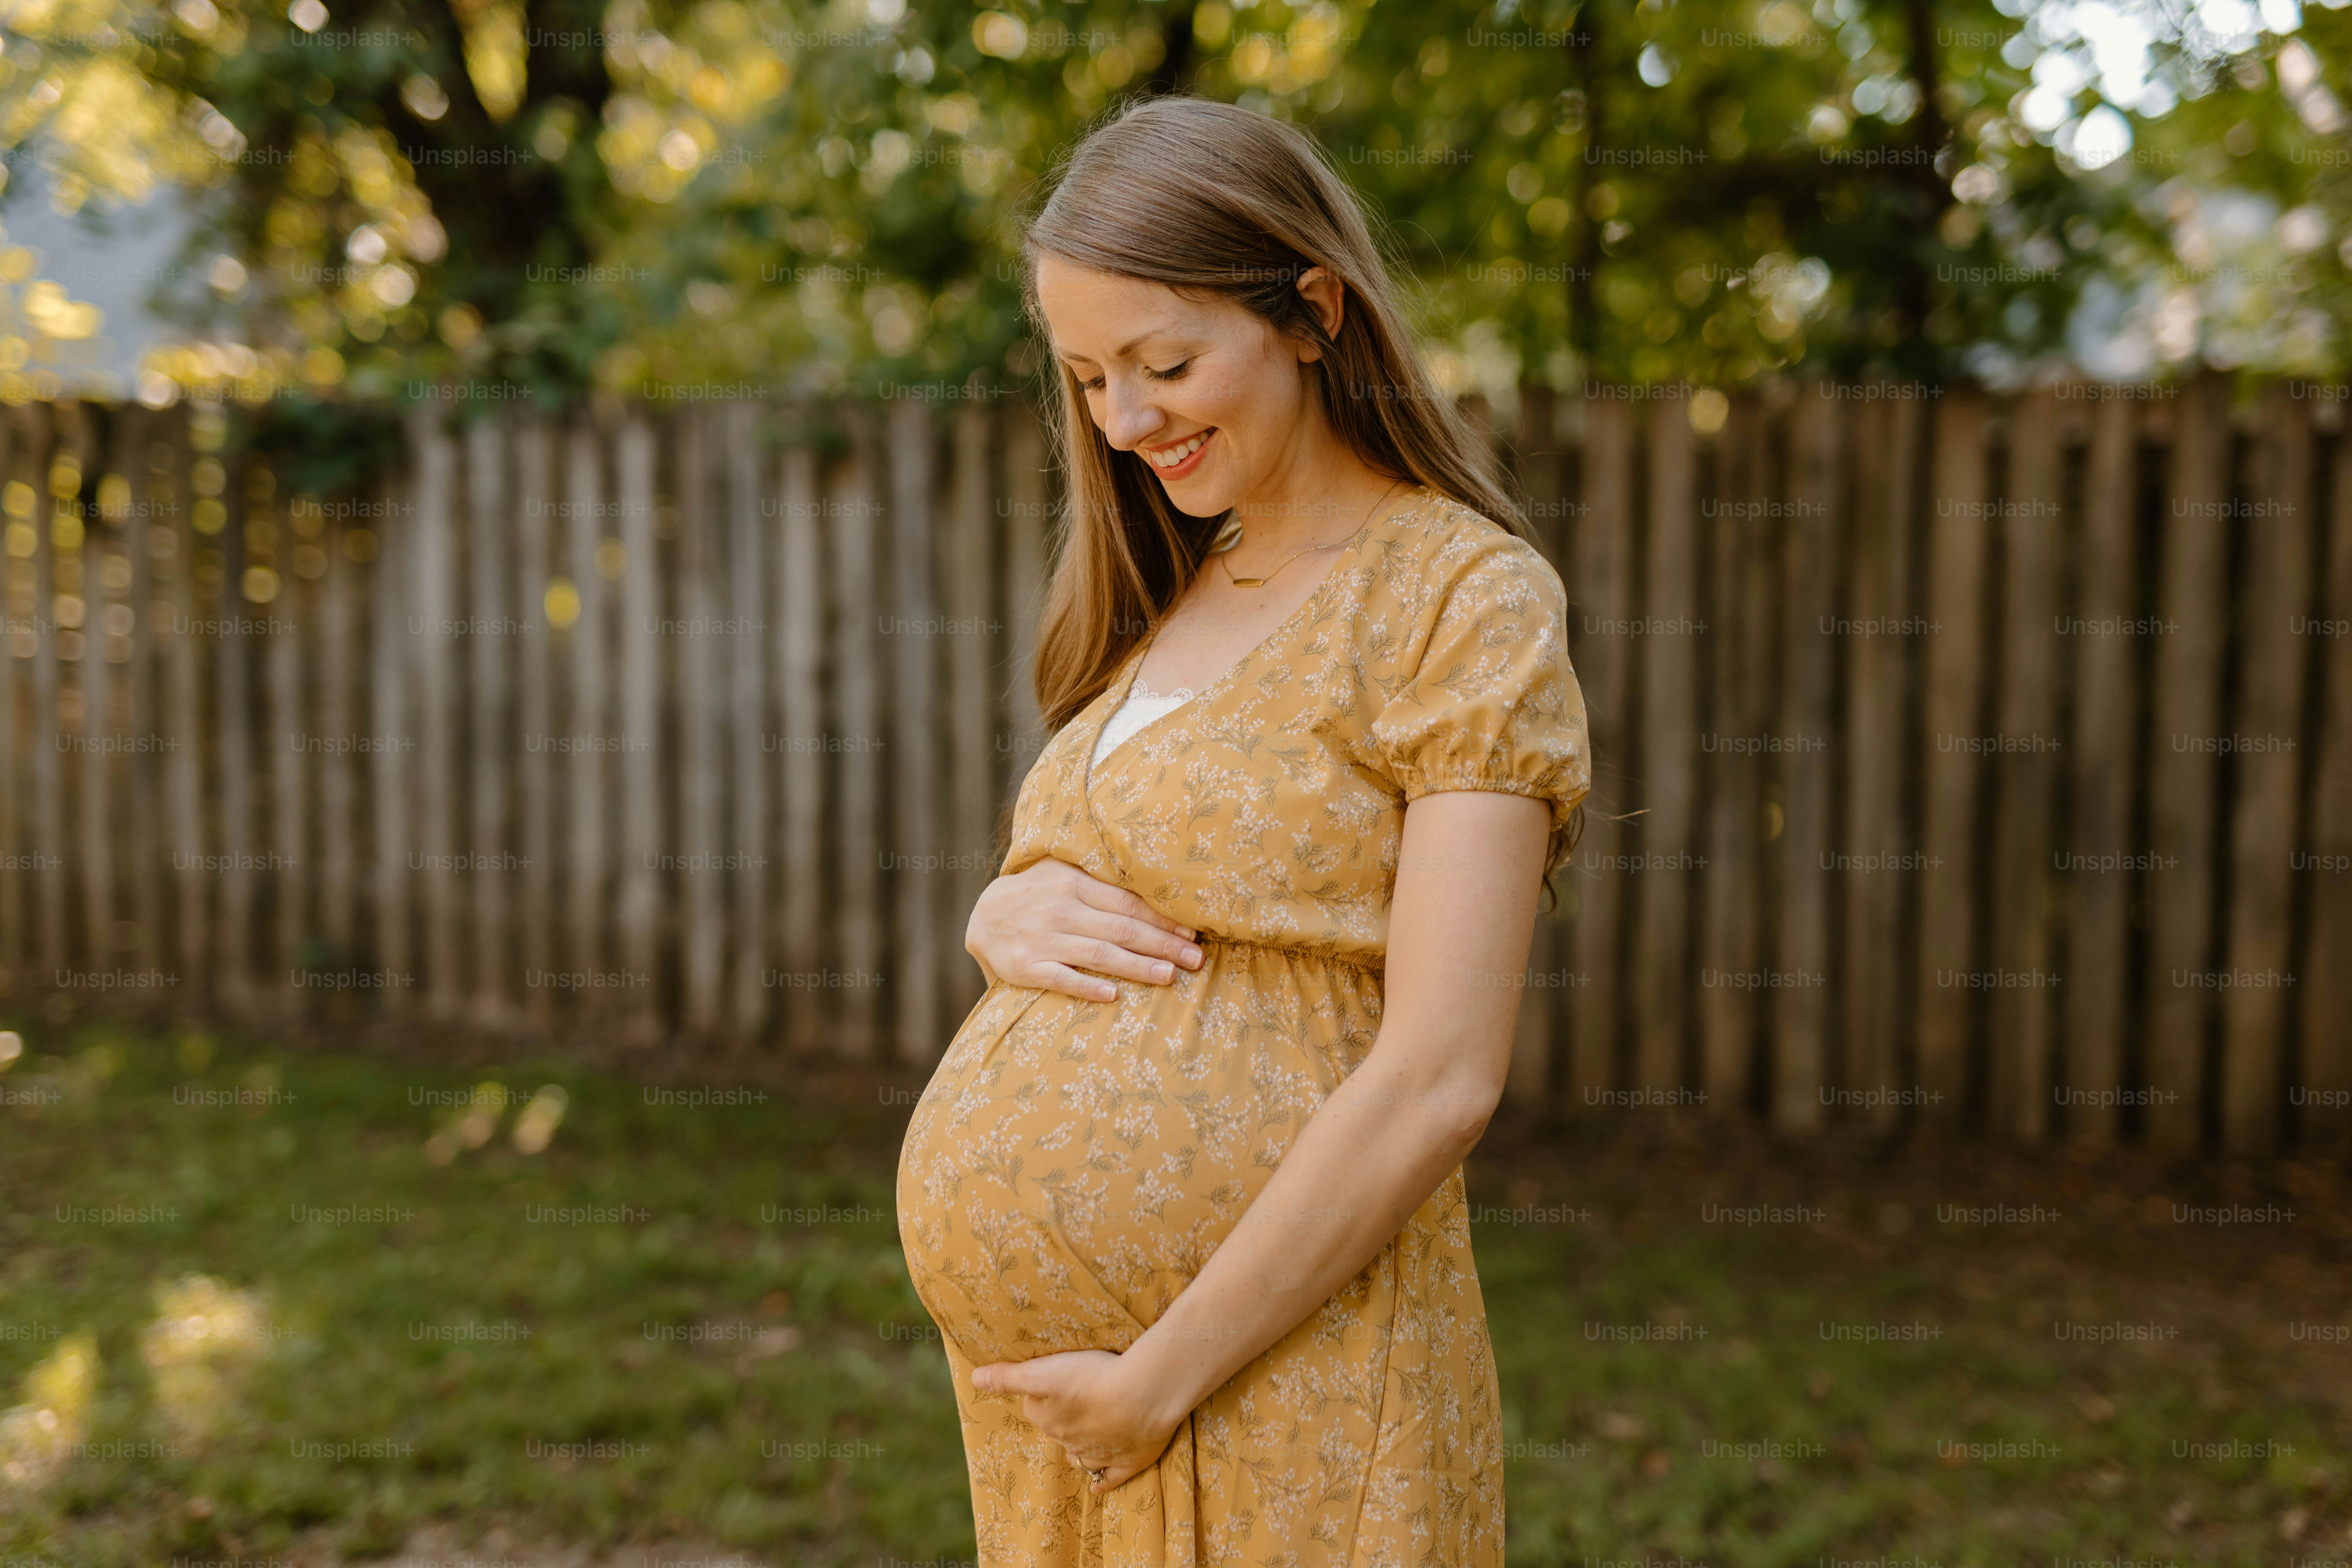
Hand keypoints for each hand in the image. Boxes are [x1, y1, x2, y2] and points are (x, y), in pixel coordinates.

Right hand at [965, 858, 1202, 1002]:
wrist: (983, 917)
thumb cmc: (1038, 894)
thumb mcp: (1064, 873)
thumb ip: (1101, 879)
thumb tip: (1155, 886)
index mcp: (1074, 883)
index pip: (1128, 902)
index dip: (1162, 918)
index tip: (1192, 932)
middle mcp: (1061, 909)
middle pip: (1121, 928)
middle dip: (1162, 945)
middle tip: (1196, 959)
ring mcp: (1043, 939)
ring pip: (1099, 954)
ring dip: (1137, 966)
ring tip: (1169, 976)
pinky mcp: (1027, 967)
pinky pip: (1061, 978)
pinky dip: (1087, 986)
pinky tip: (1113, 996)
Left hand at [970, 1349, 1185, 1493]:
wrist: (1143, 1394)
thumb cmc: (1092, 1377)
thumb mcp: (1043, 1371)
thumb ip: (1009, 1377)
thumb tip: (975, 1379)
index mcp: (1049, 1419)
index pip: (1035, 1407)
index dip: (1042, 1393)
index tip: (1053, 1381)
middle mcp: (1070, 1441)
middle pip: (1058, 1430)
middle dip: (1063, 1418)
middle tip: (1076, 1400)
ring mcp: (1101, 1454)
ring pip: (1081, 1456)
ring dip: (1079, 1448)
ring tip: (1083, 1438)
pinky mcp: (1130, 1462)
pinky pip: (1111, 1478)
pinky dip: (1102, 1482)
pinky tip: (1096, 1486)